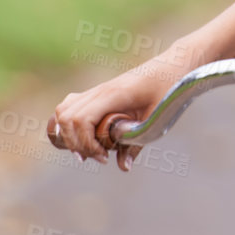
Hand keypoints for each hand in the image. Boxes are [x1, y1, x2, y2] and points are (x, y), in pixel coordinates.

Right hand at [48, 46, 188, 169]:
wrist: (172, 66)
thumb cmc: (168, 89)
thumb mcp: (156, 119)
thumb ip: (137, 142)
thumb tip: (124, 168)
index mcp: (113, 95)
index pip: (82, 120)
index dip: (86, 143)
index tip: (104, 157)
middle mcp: (99, 90)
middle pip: (66, 118)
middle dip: (76, 143)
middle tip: (97, 157)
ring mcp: (96, 90)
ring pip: (63, 111)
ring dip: (68, 134)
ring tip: (86, 151)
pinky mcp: (96, 93)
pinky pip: (69, 105)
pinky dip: (66, 123)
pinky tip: (79, 138)